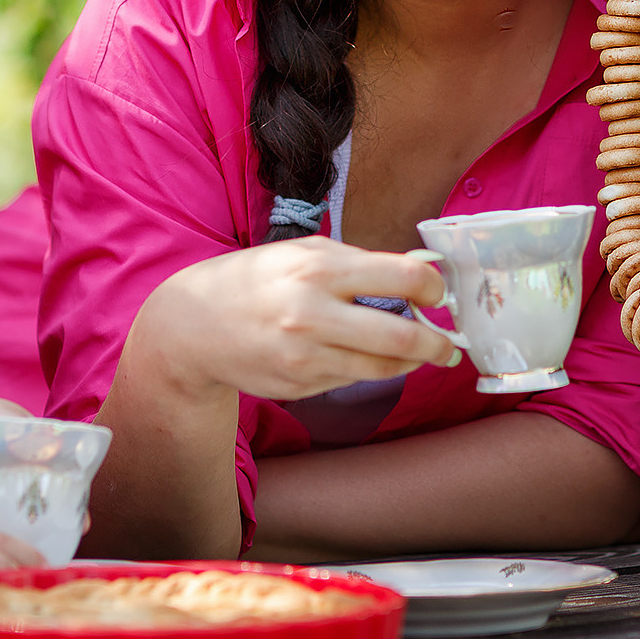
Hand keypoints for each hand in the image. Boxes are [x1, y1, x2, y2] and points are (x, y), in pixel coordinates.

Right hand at [131, 236, 458, 402]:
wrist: (192, 326)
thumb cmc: (254, 280)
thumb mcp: (303, 253)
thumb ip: (360, 262)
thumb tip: (418, 273)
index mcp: (317, 268)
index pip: (400, 277)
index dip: (432, 288)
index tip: (437, 295)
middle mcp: (312, 314)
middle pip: (402, 337)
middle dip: (437, 344)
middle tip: (447, 346)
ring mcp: (305, 356)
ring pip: (382, 368)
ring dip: (409, 362)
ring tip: (417, 354)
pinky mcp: (299, 386)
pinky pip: (350, 380)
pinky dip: (365, 369)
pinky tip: (359, 356)